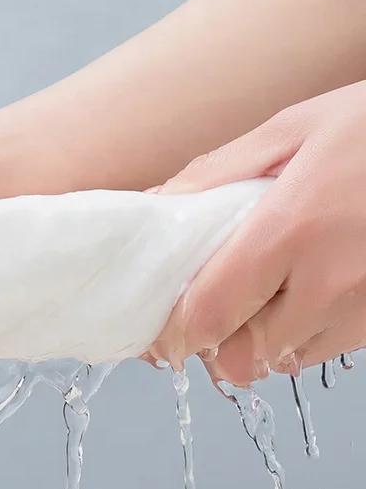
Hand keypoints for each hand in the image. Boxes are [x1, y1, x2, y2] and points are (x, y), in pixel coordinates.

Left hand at [149, 79, 365, 385]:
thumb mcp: (293, 128)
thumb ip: (215, 174)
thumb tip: (157, 203)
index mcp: (291, 230)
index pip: (209, 315)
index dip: (176, 328)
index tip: (163, 319)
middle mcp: (332, 283)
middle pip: (242, 355)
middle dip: (214, 339)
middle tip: (205, 305)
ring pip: (286, 360)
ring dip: (258, 340)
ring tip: (256, 295)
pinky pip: (328, 349)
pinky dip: (302, 334)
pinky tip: (301, 293)